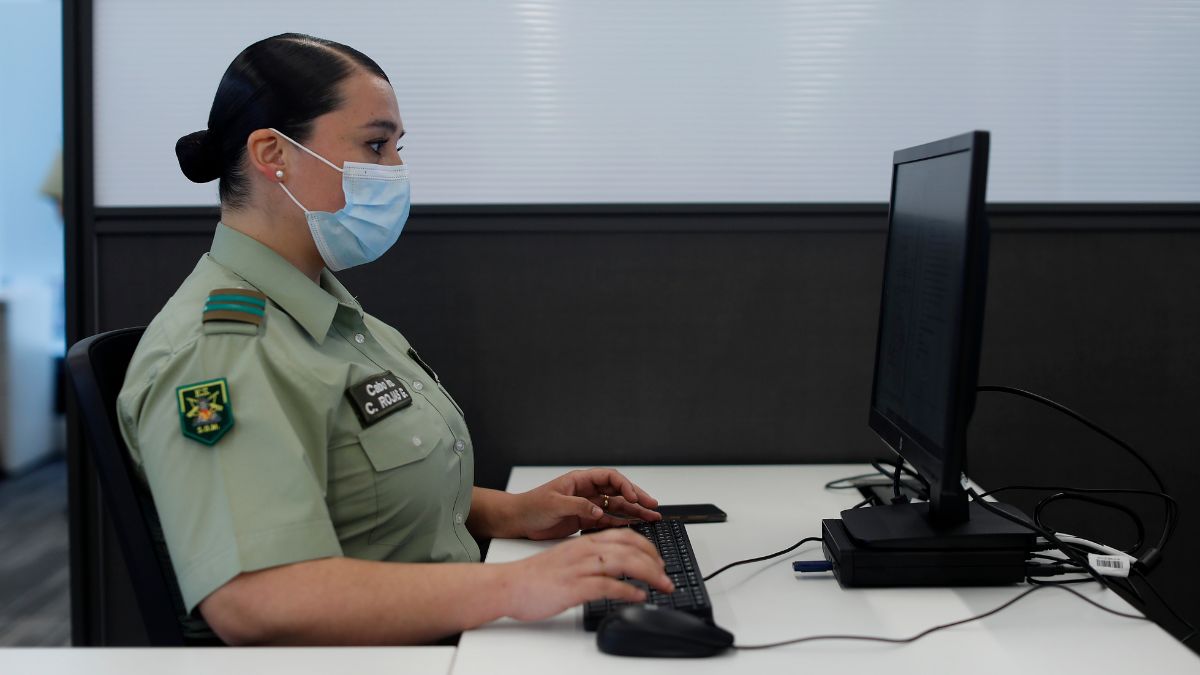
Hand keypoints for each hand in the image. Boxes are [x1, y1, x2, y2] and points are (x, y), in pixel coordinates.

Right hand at [503, 528, 674, 621]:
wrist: (509, 584)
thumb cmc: (536, 576)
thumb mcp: (568, 559)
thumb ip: (591, 560)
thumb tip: (614, 570)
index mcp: (585, 541)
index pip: (625, 536)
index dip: (648, 547)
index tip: (659, 560)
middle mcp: (585, 550)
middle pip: (631, 547)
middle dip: (655, 561)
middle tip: (667, 576)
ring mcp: (580, 567)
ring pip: (625, 562)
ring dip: (650, 574)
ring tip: (663, 586)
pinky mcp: (575, 586)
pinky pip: (609, 586)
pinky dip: (629, 591)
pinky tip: (639, 597)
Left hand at [513, 468, 662, 539]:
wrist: (518, 521)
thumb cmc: (531, 506)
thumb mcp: (554, 504)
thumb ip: (577, 506)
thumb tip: (598, 510)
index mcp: (580, 481)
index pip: (609, 478)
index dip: (624, 486)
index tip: (633, 497)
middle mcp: (587, 492)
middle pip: (618, 492)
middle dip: (636, 498)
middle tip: (653, 505)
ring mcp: (588, 506)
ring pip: (616, 507)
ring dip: (634, 512)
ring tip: (652, 517)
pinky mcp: (585, 521)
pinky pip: (608, 521)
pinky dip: (622, 524)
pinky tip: (634, 526)